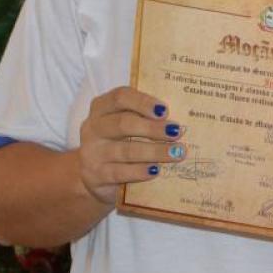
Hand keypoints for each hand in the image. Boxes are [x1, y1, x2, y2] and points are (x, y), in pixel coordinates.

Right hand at [77, 86, 185, 204]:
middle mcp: (94, 127)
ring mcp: (92, 152)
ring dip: (154, 151)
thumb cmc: (118, 142)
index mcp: (102, 107)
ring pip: (125, 150)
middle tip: (177, 132)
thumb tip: (180, 120)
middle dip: (153, 128)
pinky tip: (156, 170)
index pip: (120, 97)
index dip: (143, 102)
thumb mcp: (125, 124)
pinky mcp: (96, 175)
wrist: (93, 175)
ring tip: (176, 153)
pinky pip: (120, 172)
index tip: (165, 110)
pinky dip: (139, 171)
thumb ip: (145, 117)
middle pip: (123, 123)